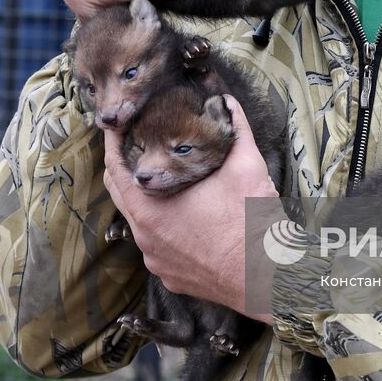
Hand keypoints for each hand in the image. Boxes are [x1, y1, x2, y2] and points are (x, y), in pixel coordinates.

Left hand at [104, 95, 281, 321]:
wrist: (268, 276)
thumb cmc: (252, 223)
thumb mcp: (246, 165)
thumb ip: (235, 128)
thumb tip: (228, 102)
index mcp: (149, 209)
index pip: (115, 168)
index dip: (113, 142)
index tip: (118, 124)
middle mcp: (145, 238)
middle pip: (120, 194)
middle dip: (126, 167)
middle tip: (137, 144)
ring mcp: (157, 261)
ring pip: (140, 222)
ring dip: (146, 199)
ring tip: (164, 178)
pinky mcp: (172, 277)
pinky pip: (159, 246)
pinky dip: (165, 226)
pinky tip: (185, 215)